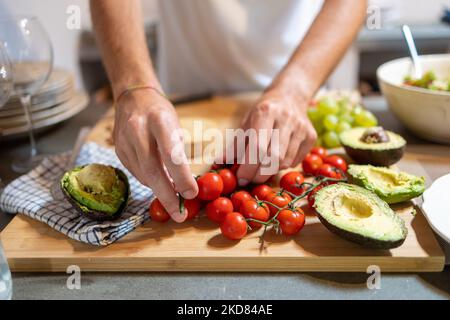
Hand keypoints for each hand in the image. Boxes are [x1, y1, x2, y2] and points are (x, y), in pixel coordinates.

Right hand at [114, 89, 197, 221]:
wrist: (134, 97)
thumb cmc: (161, 113)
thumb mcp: (176, 126)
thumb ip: (178, 154)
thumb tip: (183, 186)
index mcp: (159, 120)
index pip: (171, 154)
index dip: (181, 177)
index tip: (191, 193)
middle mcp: (138, 130)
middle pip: (152, 170)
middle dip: (167, 195)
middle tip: (180, 215)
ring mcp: (124, 140)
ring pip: (143, 175)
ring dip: (159, 191)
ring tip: (173, 200)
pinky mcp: (118, 150)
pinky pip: (136, 173)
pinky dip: (149, 182)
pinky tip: (159, 183)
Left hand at [234, 88, 316, 185]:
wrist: (290, 96)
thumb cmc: (264, 112)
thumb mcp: (246, 123)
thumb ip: (235, 145)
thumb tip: (219, 163)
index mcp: (266, 112)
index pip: (257, 147)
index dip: (248, 167)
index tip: (240, 178)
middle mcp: (287, 119)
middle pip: (273, 158)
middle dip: (259, 174)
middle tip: (249, 180)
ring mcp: (302, 128)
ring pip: (285, 162)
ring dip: (270, 172)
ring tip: (260, 171)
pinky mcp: (311, 136)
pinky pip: (295, 161)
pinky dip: (282, 166)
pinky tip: (275, 161)